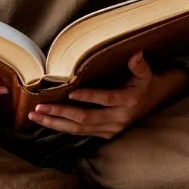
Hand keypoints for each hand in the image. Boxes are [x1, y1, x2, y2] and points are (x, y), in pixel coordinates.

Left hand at [27, 52, 188, 139]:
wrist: (154, 102)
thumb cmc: (144, 83)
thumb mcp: (145, 73)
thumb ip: (139, 65)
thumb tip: (136, 54)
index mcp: (127, 102)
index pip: (106, 100)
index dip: (89, 98)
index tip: (70, 94)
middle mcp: (118, 119)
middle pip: (86, 119)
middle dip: (60, 114)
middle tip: (39, 108)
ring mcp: (111, 129)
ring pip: (79, 129)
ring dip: (55, 123)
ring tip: (35, 116)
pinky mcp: (105, 135)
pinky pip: (80, 133)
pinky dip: (62, 127)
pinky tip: (46, 121)